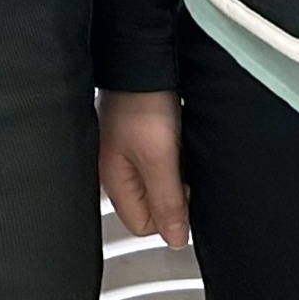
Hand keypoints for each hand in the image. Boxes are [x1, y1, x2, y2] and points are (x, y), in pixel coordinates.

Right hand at [100, 89, 190, 247]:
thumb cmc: (142, 102)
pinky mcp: (138, 135)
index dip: (169, 217)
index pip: (143, 227)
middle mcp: (116, 171)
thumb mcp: (159, 159)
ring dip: (175, 176)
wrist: (142, 58)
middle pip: (149, 206)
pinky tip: (179, 140)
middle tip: (184, 171)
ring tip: (182, 152)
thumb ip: (167, 202)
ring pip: (157, 184)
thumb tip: (176, 241)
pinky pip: (159, 162)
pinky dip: (174, 157)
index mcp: (113, 182)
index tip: (184, 193)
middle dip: (173, 197)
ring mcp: (126, 152)